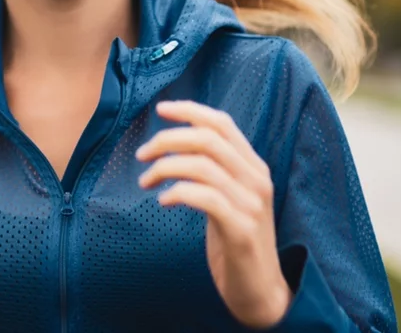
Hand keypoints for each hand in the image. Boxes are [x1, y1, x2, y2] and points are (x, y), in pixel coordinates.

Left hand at [136, 100, 292, 328]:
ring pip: (202, 165)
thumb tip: (175, 143)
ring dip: (165, 168)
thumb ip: (212, 170)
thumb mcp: (227, 197)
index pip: (222, 123)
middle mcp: (256, 180)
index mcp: (253, 167)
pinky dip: (178, 193)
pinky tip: (163, 202)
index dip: (190, 111)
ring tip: (145, 182)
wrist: (259, 290)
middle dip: (167, 140)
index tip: (160, 110)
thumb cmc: (234, 241)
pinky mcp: (241, 230)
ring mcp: (251, 205)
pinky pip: (205, 198)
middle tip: (141, 154)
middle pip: (208, 139)